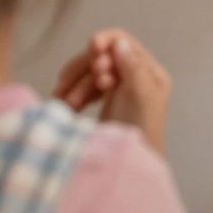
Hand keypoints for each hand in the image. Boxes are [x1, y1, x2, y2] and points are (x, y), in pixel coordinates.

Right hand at [54, 30, 171, 152]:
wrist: (128, 171)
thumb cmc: (138, 132)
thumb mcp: (140, 94)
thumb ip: (132, 65)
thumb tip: (118, 41)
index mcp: (150, 73)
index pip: (124, 43)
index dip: (106, 42)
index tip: (91, 46)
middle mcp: (136, 78)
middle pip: (103, 58)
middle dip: (84, 68)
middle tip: (68, 81)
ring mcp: (120, 91)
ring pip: (91, 74)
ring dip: (75, 85)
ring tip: (62, 101)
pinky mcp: (106, 105)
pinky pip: (86, 90)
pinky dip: (74, 94)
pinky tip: (63, 103)